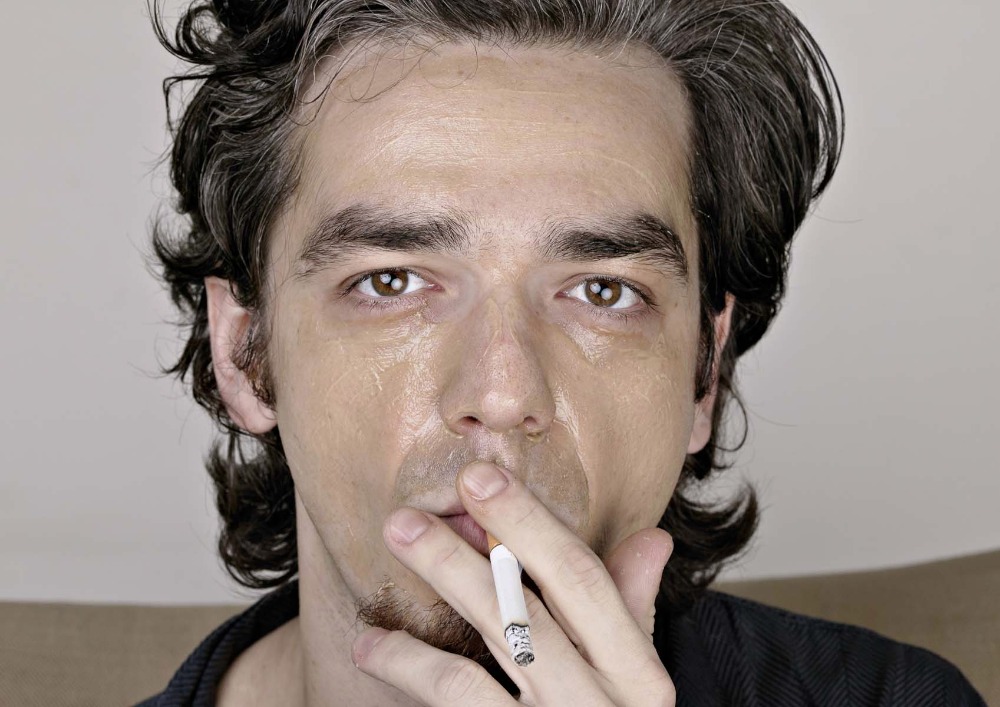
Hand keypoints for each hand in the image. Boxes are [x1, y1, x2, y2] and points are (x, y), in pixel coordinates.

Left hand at [351, 461, 675, 705]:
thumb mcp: (637, 683)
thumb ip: (633, 611)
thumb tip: (653, 537)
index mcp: (640, 674)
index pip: (582, 579)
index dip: (527, 522)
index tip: (477, 477)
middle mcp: (605, 706)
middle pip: (524, 614)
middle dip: (460, 560)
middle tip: (402, 520)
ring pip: (484, 662)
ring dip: (424, 618)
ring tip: (376, 592)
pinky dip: (410, 671)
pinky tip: (373, 648)